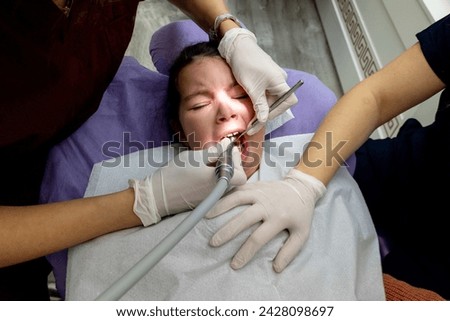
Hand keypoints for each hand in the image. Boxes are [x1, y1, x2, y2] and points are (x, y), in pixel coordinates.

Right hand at [129, 138, 245, 225]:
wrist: (157, 197)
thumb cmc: (173, 176)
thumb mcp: (193, 157)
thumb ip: (213, 151)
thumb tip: (226, 145)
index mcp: (216, 181)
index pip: (241, 175)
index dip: (236, 161)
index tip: (226, 151)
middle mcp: (218, 193)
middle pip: (235, 178)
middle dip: (230, 164)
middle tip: (218, 154)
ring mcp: (212, 199)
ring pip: (226, 182)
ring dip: (222, 170)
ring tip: (208, 162)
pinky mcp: (206, 201)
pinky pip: (217, 188)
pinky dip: (214, 178)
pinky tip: (202, 172)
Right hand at [206, 169, 325, 271]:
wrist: (302, 187)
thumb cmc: (300, 213)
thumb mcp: (302, 233)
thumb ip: (290, 251)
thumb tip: (276, 268)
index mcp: (279, 218)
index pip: (258, 238)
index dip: (245, 252)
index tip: (234, 264)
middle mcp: (268, 204)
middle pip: (244, 219)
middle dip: (227, 232)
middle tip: (213, 243)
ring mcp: (260, 192)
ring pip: (237, 198)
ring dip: (221, 207)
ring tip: (206, 217)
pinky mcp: (255, 185)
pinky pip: (238, 189)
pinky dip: (225, 195)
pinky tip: (214, 202)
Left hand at [218, 28, 297, 134]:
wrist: (237, 47)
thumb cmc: (246, 64)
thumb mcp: (252, 88)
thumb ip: (260, 105)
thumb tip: (264, 120)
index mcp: (280, 82)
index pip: (288, 102)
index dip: (278, 112)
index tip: (264, 118)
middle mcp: (279, 80)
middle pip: (278, 102)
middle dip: (267, 113)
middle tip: (253, 124)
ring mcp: (272, 79)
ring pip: (271, 99)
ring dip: (261, 108)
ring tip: (250, 117)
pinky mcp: (265, 79)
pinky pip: (265, 93)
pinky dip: (259, 101)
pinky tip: (250, 107)